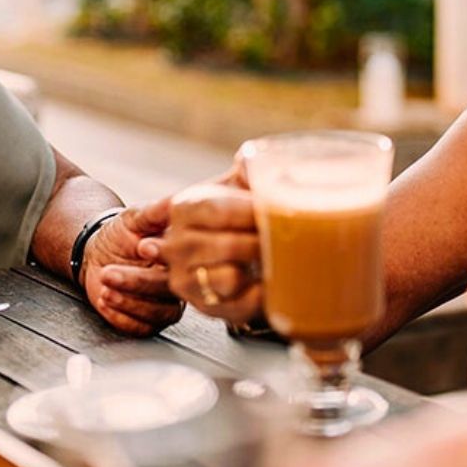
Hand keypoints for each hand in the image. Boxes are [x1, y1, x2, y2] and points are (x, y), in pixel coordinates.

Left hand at [82, 199, 184, 335]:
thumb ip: (157, 211)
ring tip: (104, 288)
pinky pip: (142, 328)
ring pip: (157, 314)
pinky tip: (105, 302)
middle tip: (109, 273)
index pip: (185, 263)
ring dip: (128, 303)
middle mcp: (180, 283)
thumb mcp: (136, 217)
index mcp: (183, 258)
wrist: (98, 253)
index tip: (141, 247)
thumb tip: (177, 200)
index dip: (163, 257)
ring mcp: (166, 304)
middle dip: (136, 283)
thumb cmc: (121, 234)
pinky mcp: (149, 321)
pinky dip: (121, 318)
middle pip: (168, 291)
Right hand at [156, 167, 261, 323]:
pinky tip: (270, 279)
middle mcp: (177, 244)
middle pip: (227, 245)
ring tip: (275, 256)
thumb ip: (248, 170)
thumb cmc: (235, 215)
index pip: (217, 211)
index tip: (276, 211)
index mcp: (184, 207)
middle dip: (263, 241)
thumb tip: (250, 160)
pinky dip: (263, 293)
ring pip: (230, 277)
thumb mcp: (237, 187)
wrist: (225, 253)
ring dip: (260, 267)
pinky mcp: (205, 306)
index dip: (251, 212)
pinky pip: (241, 304)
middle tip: (289, 236)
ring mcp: (187, 278)